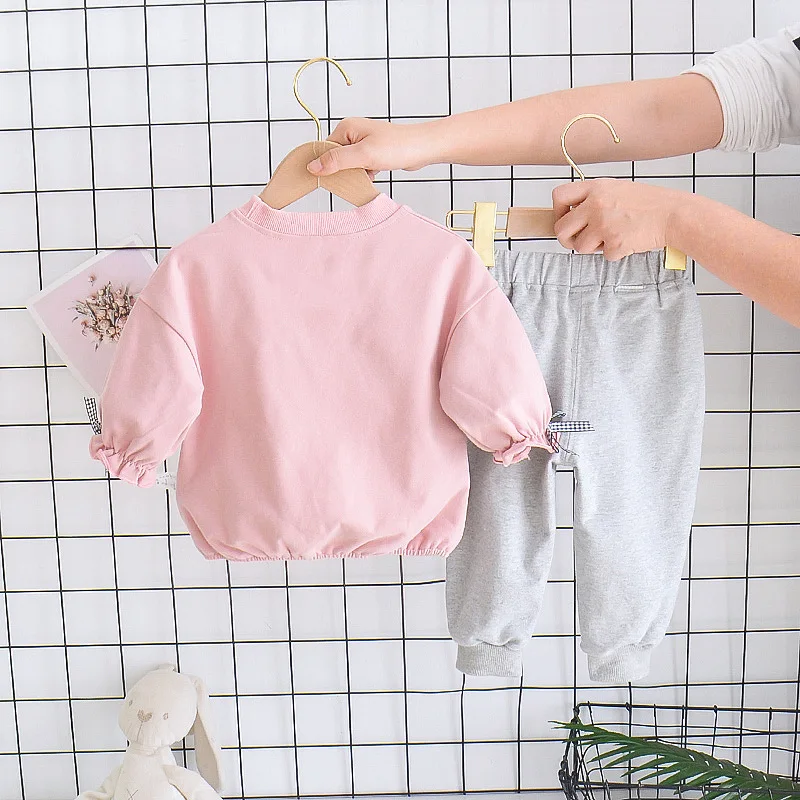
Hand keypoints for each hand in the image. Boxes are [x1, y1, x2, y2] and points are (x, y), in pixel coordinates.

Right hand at [307, 118, 436, 177]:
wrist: (423, 148)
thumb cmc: (397, 147)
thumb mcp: (363, 155)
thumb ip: (337, 161)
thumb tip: (313, 167)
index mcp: (347, 128)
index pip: (325, 150)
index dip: (325, 165)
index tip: (328, 179)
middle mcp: (353, 133)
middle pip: (335, 158)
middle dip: (343, 171)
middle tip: (355, 176)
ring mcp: (363, 143)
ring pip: (348, 165)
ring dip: (356, 174)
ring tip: (369, 173)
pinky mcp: (372, 153)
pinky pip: (360, 167)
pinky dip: (365, 174)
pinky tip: (374, 174)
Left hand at [552, 178, 683, 260]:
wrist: (674, 215)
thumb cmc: (649, 203)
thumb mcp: (618, 189)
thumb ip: (594, 199)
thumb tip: (572, 215)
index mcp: (596, 188)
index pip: (559, 195)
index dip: (557, 211)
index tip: (565, 219)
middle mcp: (596, 205)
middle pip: (561, 228)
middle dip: (567, 239)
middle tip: (578, 241)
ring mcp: (604, 224)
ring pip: (580, 247)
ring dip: (593, 248)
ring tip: (611, 238)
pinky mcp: (614, 243)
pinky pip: (604, 256)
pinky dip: (615, 253)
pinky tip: (628, 241)